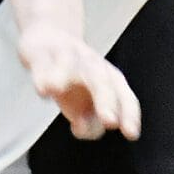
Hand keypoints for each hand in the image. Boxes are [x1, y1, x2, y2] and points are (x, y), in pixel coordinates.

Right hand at [16, 25, 139, 139]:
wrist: (50, 40)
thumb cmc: (74, 80)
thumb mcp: (84, 107)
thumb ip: (88, 125)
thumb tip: (82, 127)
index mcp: (110, 81)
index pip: (125, 98)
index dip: (129, 115)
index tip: (131, 134)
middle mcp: (92, 66)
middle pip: (101, 83)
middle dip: (107, 102)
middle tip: (109, 121)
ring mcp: (67, 57)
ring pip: (70, 66)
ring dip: (66, 78)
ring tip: (62, 93)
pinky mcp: (41, 53)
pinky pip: (42, 63)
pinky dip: (43, 76)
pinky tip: (43, 90)